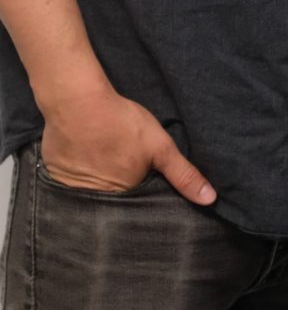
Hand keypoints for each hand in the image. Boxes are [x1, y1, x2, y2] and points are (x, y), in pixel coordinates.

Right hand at [40, 81, 216, 201]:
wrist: (77, 102)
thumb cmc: (121, 123)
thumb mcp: (160, 147)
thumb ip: (184, 175)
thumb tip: (210, 200)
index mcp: (123, 197)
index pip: (137, 207)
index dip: (144, 195)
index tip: (144, 180)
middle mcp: (96, 201)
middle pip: (114, 201)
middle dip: (121, 192)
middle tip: (121, 165)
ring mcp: (72, 189)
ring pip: (91, 192)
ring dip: (97, 182)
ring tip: (103, 159)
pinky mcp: (55, 175)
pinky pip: (70, 182)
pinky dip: (78, 173)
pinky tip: (84, 156)